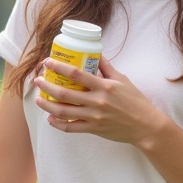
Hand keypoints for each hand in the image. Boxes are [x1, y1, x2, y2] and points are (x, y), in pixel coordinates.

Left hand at [32, 56, 168, 147]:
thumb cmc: (135, 101)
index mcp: (104, 86)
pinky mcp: (93, 129)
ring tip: (38, 99)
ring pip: (64, 112)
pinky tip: (50, 118)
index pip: (76, 74)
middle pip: (65, 94)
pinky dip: (58, 124)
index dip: (59, 67)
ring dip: (47, 105)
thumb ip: (107, 67)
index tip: (48, 62)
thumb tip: (95, 53)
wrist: (145, 126)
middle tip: (38, 80)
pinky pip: (71, 128)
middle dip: (47, 86)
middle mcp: (97, 101)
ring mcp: (94, 117)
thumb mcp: (122, 80)